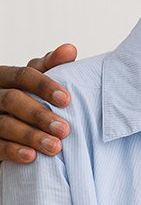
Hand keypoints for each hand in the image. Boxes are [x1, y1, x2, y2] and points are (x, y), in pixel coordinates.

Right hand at [0, 44, 76, 162]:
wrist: (4, 127)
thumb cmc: (24, 100)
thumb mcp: (33, 82)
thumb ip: (50, 66)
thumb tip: (70, 49)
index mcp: (4, 77)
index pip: (23, 75)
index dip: (44, 86)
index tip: (66, 99)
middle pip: (11, 100)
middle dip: (39, 115)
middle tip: (64, 129)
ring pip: (3, 124)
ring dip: (30, 136)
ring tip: (55, 147)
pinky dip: (13, 150)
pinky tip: (31, 156)